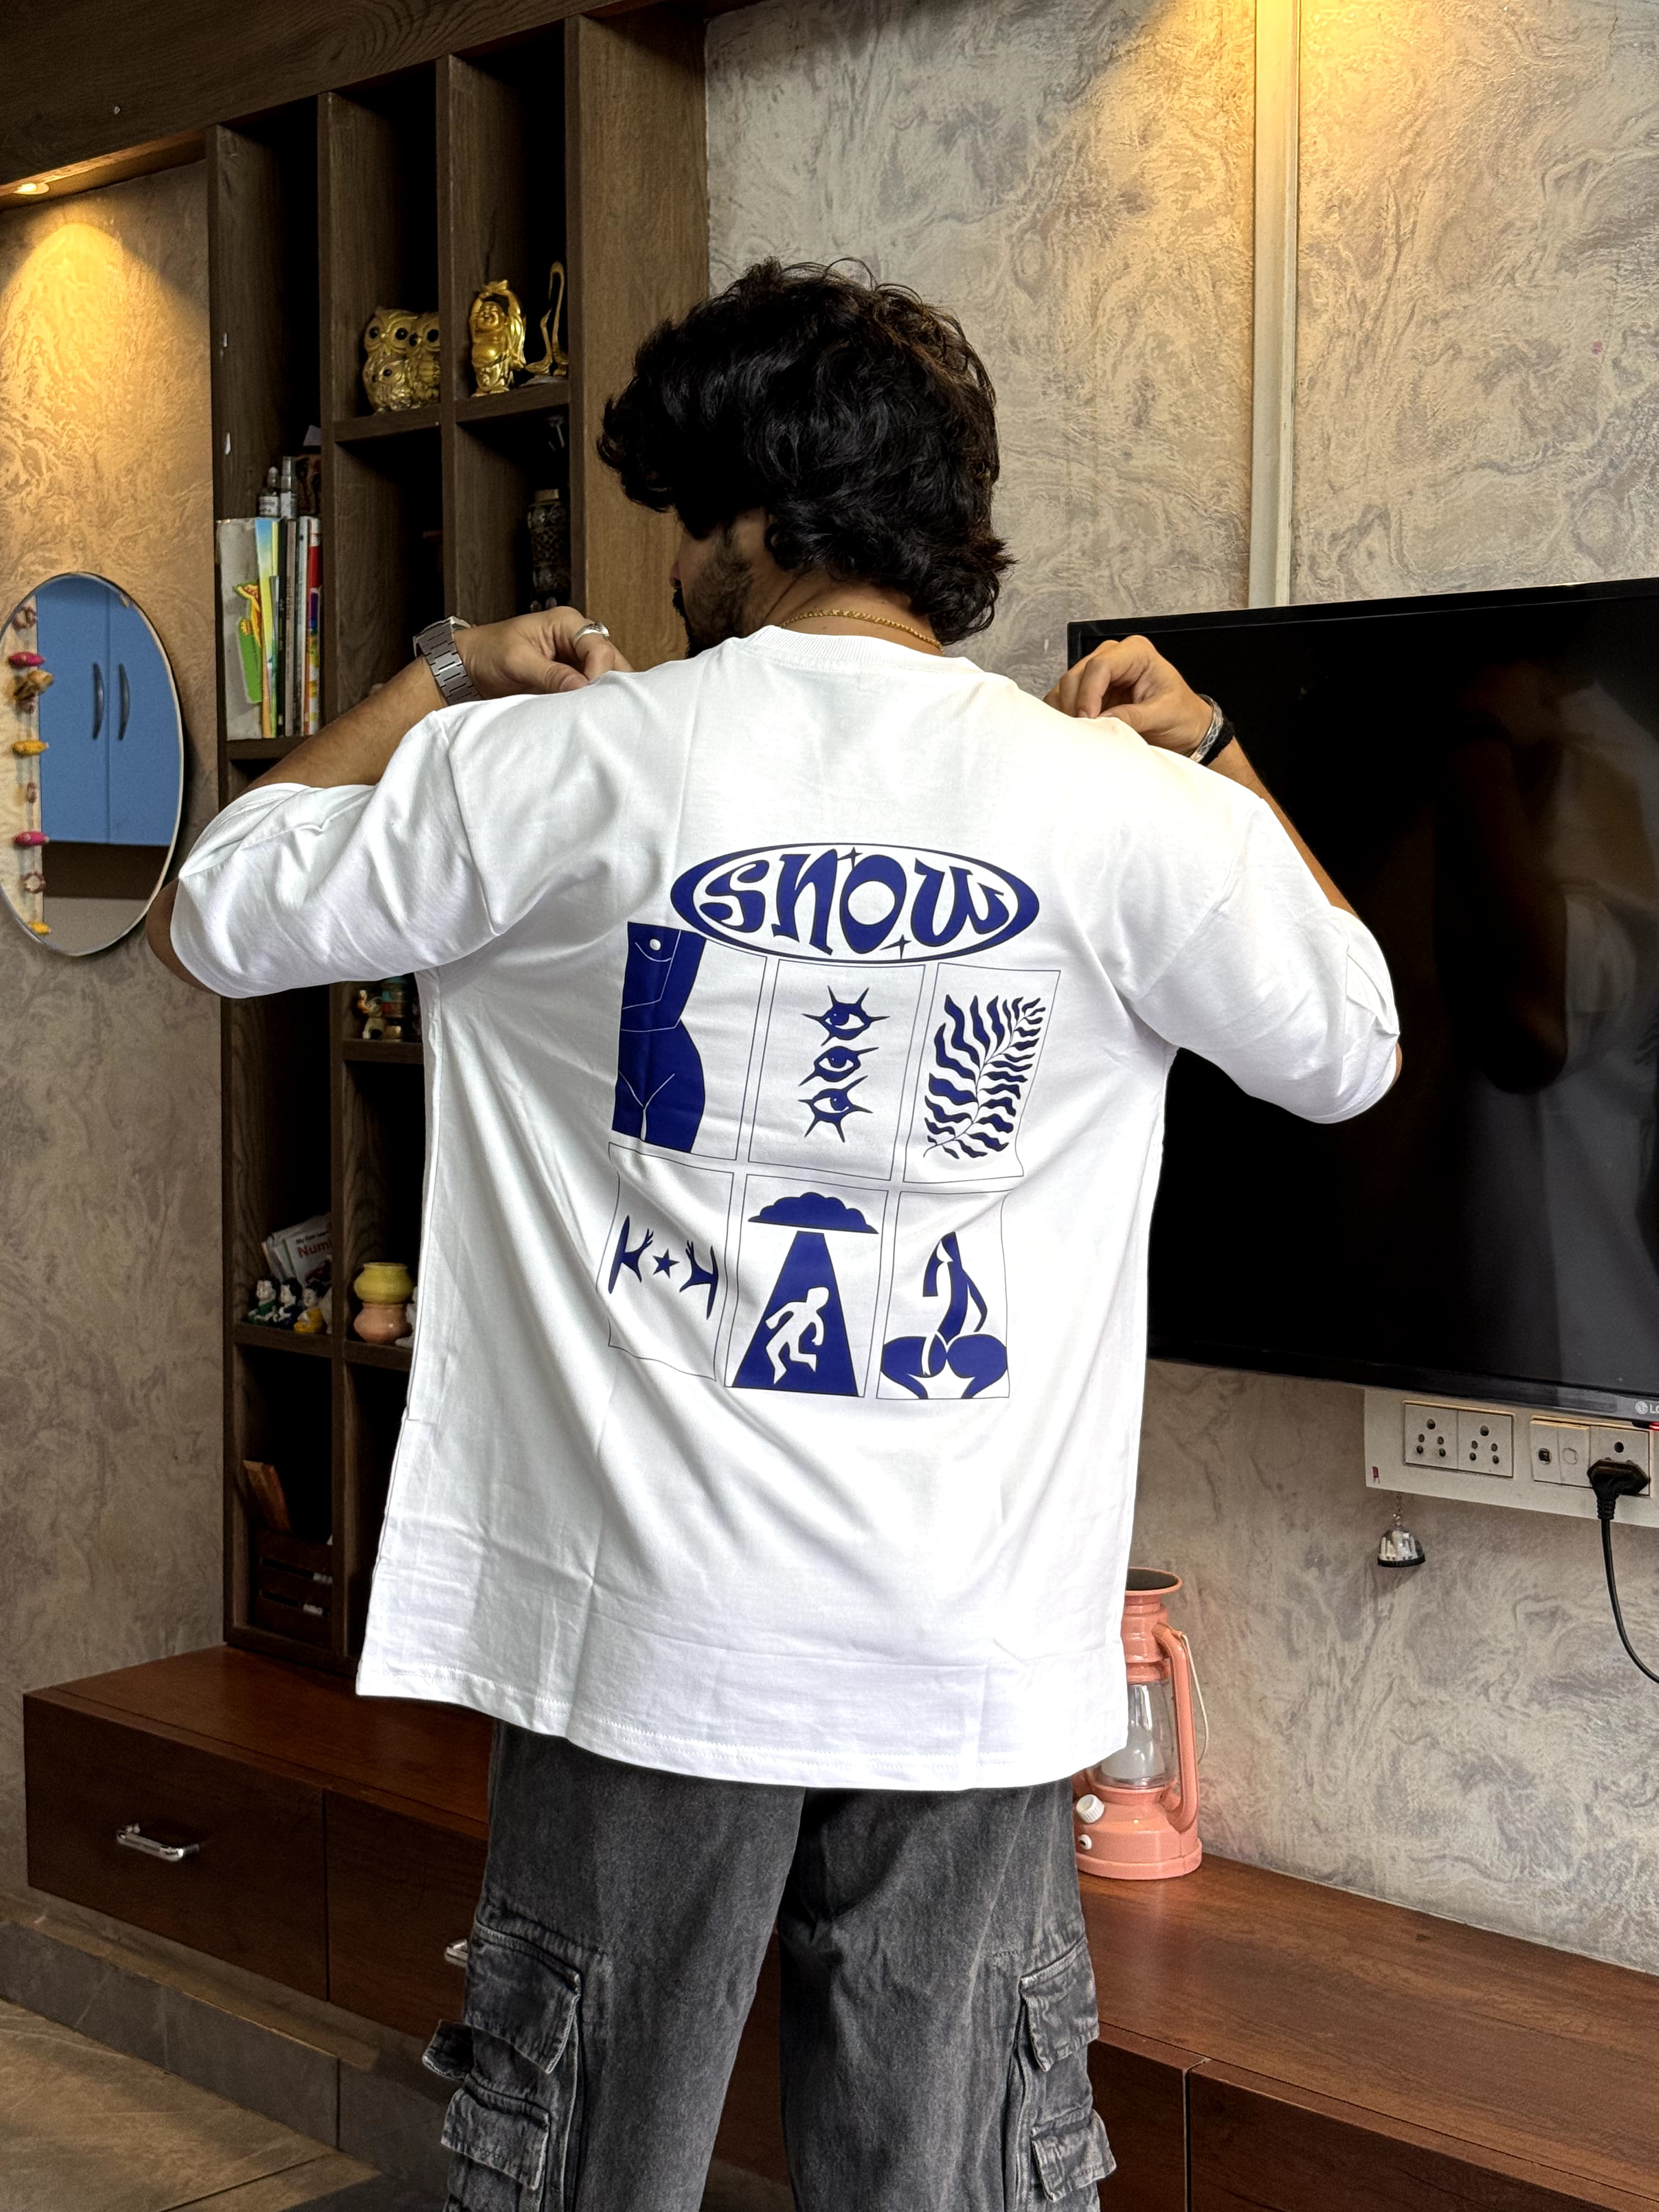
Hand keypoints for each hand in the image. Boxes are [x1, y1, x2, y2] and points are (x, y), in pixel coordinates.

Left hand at [456, 607, 633, 699]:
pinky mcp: (569, 678)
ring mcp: (574, 658)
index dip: (599, 672)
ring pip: (605, 675)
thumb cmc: (487, 652)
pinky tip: (589, 714)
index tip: (589, 694)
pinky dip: (591, 701)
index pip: (598, 646)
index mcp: (565, 622)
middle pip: (610, 659)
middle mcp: (575, 638)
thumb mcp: (516, 661)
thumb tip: (581, 687)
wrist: (467, 667)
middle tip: (604, 709)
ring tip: (598, 714)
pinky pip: (589, 689)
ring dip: (602, 694)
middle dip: (609, 683)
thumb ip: (550, 673)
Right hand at [1045, 634, 1210, 754]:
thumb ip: (1132, 716)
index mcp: (1137, 653)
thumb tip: (1102, 721)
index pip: (1100, 666)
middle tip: (1085, 730)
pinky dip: (1065, 714)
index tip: (1089, 719)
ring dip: (1068, 710)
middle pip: (1077, 674)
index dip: (1089, 693)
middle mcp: (1115, 657)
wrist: (1185, 728)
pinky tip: (1078, 728)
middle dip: (1076, 704)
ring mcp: (1100, 674)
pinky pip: (1065, 698)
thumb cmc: (1181, 715)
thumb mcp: (1163, 715)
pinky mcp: (1090, 691)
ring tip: (1083, 731)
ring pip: (1067, 687)